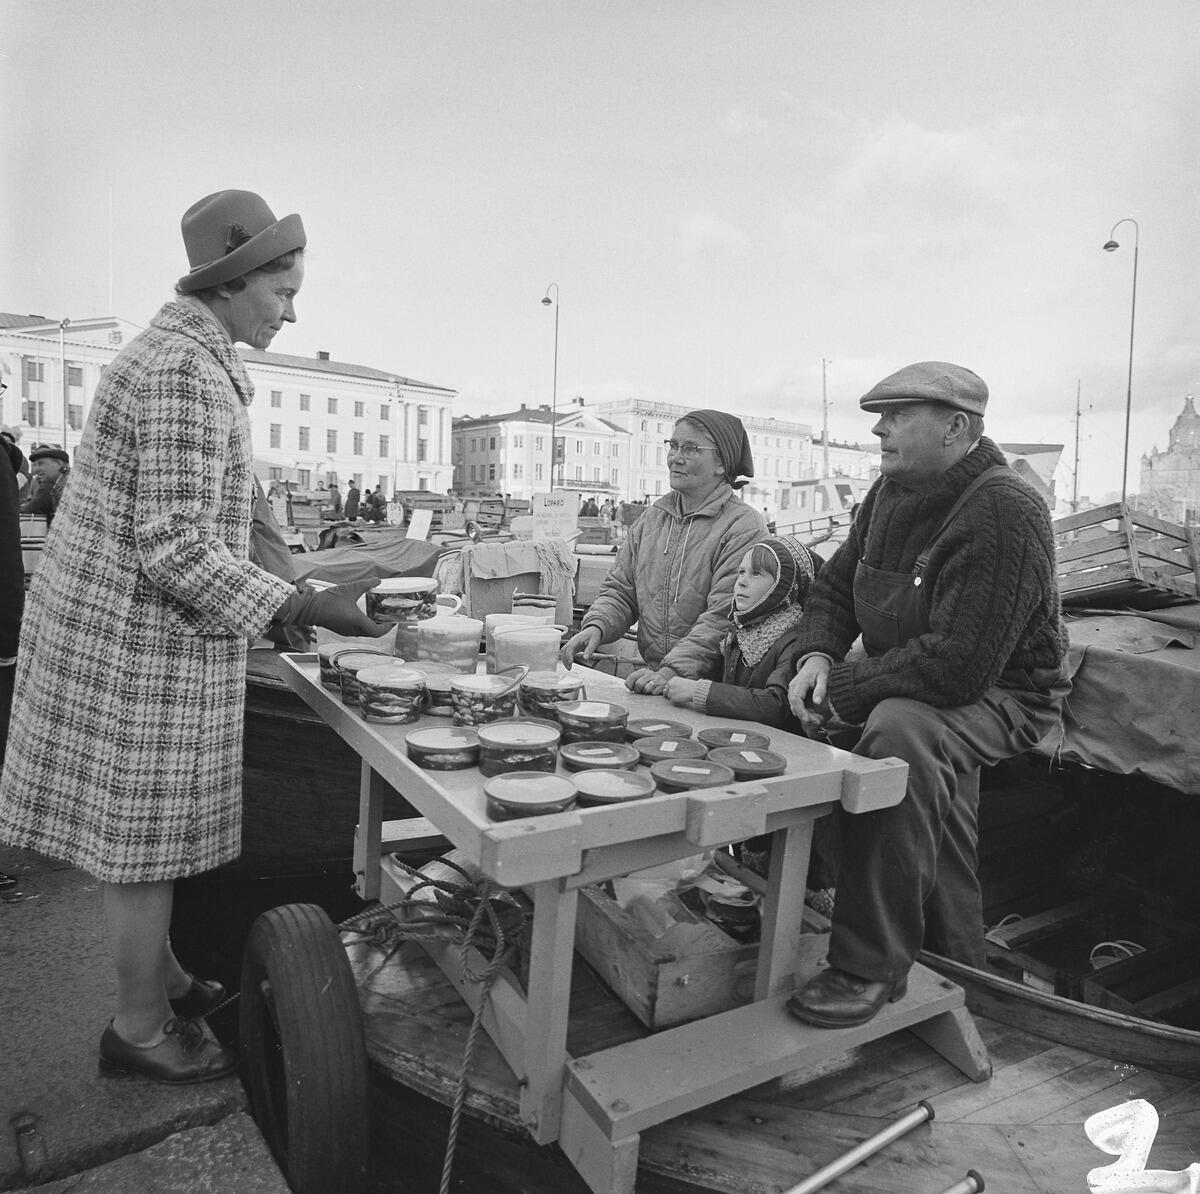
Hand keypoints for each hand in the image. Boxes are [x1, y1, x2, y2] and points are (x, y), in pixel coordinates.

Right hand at [273, 586, 388, 637]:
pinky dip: (364, 625)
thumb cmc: (329, 599)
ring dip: (373, 626)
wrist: (310, 608)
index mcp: (357, 622)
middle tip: (388, 617)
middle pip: (373, 633)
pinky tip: (365, 615)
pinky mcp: (342, 630)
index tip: (393, 621)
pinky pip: (357, 631)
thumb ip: (366, 584)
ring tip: (378, 615)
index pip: (378, 632)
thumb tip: (378, 580)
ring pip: (365, 633)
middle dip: (382, 626)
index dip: (388, 627)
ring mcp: (347, 632)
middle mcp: (354, 630)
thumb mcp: (350, 589)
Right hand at [560, 626, 601, 668]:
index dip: (569, 655)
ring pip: (564, 652)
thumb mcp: (594, 642)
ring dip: (565, 660)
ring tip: (569, 668)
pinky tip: (570, 664)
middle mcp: (572, 641)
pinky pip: (567, 653)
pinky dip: (567, 659)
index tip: (571, 662)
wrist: (593, 630)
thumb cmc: (594, 635)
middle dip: (565, 659)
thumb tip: (585, 658)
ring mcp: (571, 644)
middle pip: (564, 650)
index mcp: (577, 639)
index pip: (570, 647)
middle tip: (569, 668)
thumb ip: (590, 650)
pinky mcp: (573, 647)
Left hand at [625, 667, 670, 695]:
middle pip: (638, 684)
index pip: (632, 677)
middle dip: (638, 690)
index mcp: (643, 671)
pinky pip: (653, 693)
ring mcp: (657, 679)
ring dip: (645, 692)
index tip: (632, 688)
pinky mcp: (662, 685)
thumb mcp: (641, 678)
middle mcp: (650, 674)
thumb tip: (628, 685)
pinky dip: (652, 694)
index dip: (630, 685)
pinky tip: (654, 691)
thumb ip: (633, 680)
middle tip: (640, 691)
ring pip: (646, 689)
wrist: (664, 679)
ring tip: (647, 691)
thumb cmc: (649, 681)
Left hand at [664, 677, 696, 706]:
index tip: (677, 690)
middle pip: (667, 690)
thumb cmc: (690, 686)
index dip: (672, 688)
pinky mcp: (672, 697)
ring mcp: (671, 691)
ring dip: (673, 696)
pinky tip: (681, 698)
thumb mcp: (681, 682)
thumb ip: (673, 684)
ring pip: (669, 695)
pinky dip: (675, 700)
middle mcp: (670, 684)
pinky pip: (671, 700)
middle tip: (679, 694)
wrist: (694, 690)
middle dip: (671, 693)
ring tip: (681, 695)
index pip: (668, 685)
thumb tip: (664, 691)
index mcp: (672, 679)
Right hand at [788, 656, 831, 731]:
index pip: (795, 698)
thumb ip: (821, 689)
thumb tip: (817, 702)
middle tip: (811, 722)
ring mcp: (792, 688)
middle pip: (792, 703)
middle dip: (800, 714)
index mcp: (800, 682)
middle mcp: (794, 686)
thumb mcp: (824, 677)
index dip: (800, 710)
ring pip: (792, 704)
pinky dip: (800, 709)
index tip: (806, 719)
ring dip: (800, 712)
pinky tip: (808, 713)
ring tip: (811, 720)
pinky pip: (794, 702)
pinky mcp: (794, 690)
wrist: (815, 660)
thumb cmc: (820, 668)